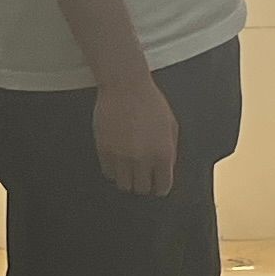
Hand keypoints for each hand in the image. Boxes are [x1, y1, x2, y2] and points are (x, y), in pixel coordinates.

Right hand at [93, 71, 179, 196]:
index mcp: (163, 154)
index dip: (159, 187)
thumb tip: (166, 170)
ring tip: (129, 167)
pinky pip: (108, 173)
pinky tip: (118, 159)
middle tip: (142, 174)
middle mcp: (142, 159)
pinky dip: (113, 170)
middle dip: (143, 183)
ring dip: (127, 179)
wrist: (125, 86)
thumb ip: (170, 150)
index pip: (162, 187)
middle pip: (141, 189)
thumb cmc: (151, 102)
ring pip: (123, 185)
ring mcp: (121, 156)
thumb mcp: (171, 125)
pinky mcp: (104, 151)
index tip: (156, 184)